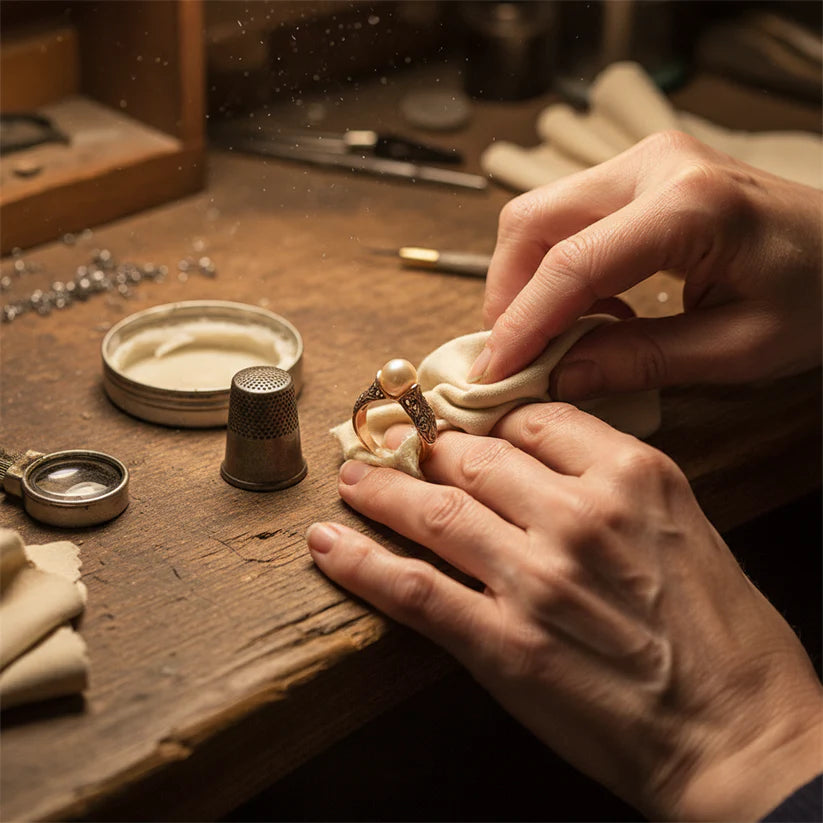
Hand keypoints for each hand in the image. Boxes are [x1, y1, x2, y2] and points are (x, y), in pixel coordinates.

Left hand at [307, 406, 822, 819]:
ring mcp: (536, 579)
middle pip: (474, 459)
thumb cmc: (724, 636)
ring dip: (381, 491)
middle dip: (427, 448)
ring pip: (434, 512)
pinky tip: (328, 544)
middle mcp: (579, 516)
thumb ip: (615, 484)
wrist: (741, 737)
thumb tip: (545, 462)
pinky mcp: (505, 645)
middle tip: (397, 445)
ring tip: (353, 480)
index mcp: (632, 477)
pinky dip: (361, 562)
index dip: (491, 423)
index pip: (536, 420)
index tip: (466, 430)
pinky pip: (414, 590)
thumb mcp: (685, 526)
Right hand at [468, 131, 822, 398]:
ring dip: (524, 282)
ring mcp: (644, 160)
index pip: (571, 265)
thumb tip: (558, 378)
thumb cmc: (820, 297)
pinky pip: (565, 217)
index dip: (521, 325)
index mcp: (690, 205)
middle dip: (508, 296)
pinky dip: (553, 269)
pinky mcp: (639, 173)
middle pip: (533, 221)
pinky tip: (583, 311)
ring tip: (548, 339)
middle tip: (514, 357)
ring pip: (538, 215)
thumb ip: (642, 361)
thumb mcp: (740, 348)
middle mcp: (655, 163)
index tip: (494, 374)